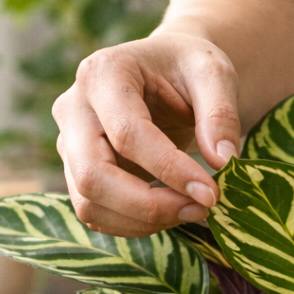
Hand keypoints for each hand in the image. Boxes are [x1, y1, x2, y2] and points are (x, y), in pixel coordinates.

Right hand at [53, 32, 240, 236]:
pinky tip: (173, 212)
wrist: (168, 73)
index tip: (212, 192)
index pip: (127, 134)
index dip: (170, 170)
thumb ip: (220, 114)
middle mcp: (73, 109)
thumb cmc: (188, 68)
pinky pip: (96, 214)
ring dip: (143, 221)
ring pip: (89, 204)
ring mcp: (69, 145)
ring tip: (193, 210)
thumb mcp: (213, 73)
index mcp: (102, 73)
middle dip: (149, 205)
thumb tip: (223, 162)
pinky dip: (135, 225)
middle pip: (93, 175)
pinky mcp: (78, 173)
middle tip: (201, 208)